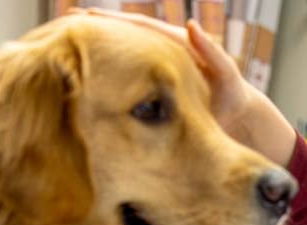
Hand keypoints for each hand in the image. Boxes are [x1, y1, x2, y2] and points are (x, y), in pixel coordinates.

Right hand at [80, 9, 295, 166]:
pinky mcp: (156, 102)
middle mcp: (162, 61)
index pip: (139, 29)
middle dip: (96, 33)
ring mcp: (157, 83)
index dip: (113, 23)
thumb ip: (212, 53)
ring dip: (97, 60)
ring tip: (66, 53)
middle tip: (65, 26)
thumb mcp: (227, 75)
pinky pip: (128, 92)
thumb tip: (191, 25)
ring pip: (122, 67)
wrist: (242, 125)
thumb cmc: (236, 98)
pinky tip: (85, 90)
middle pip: (124, 42)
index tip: (85, 16)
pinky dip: (108, 87)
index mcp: (176, 49)